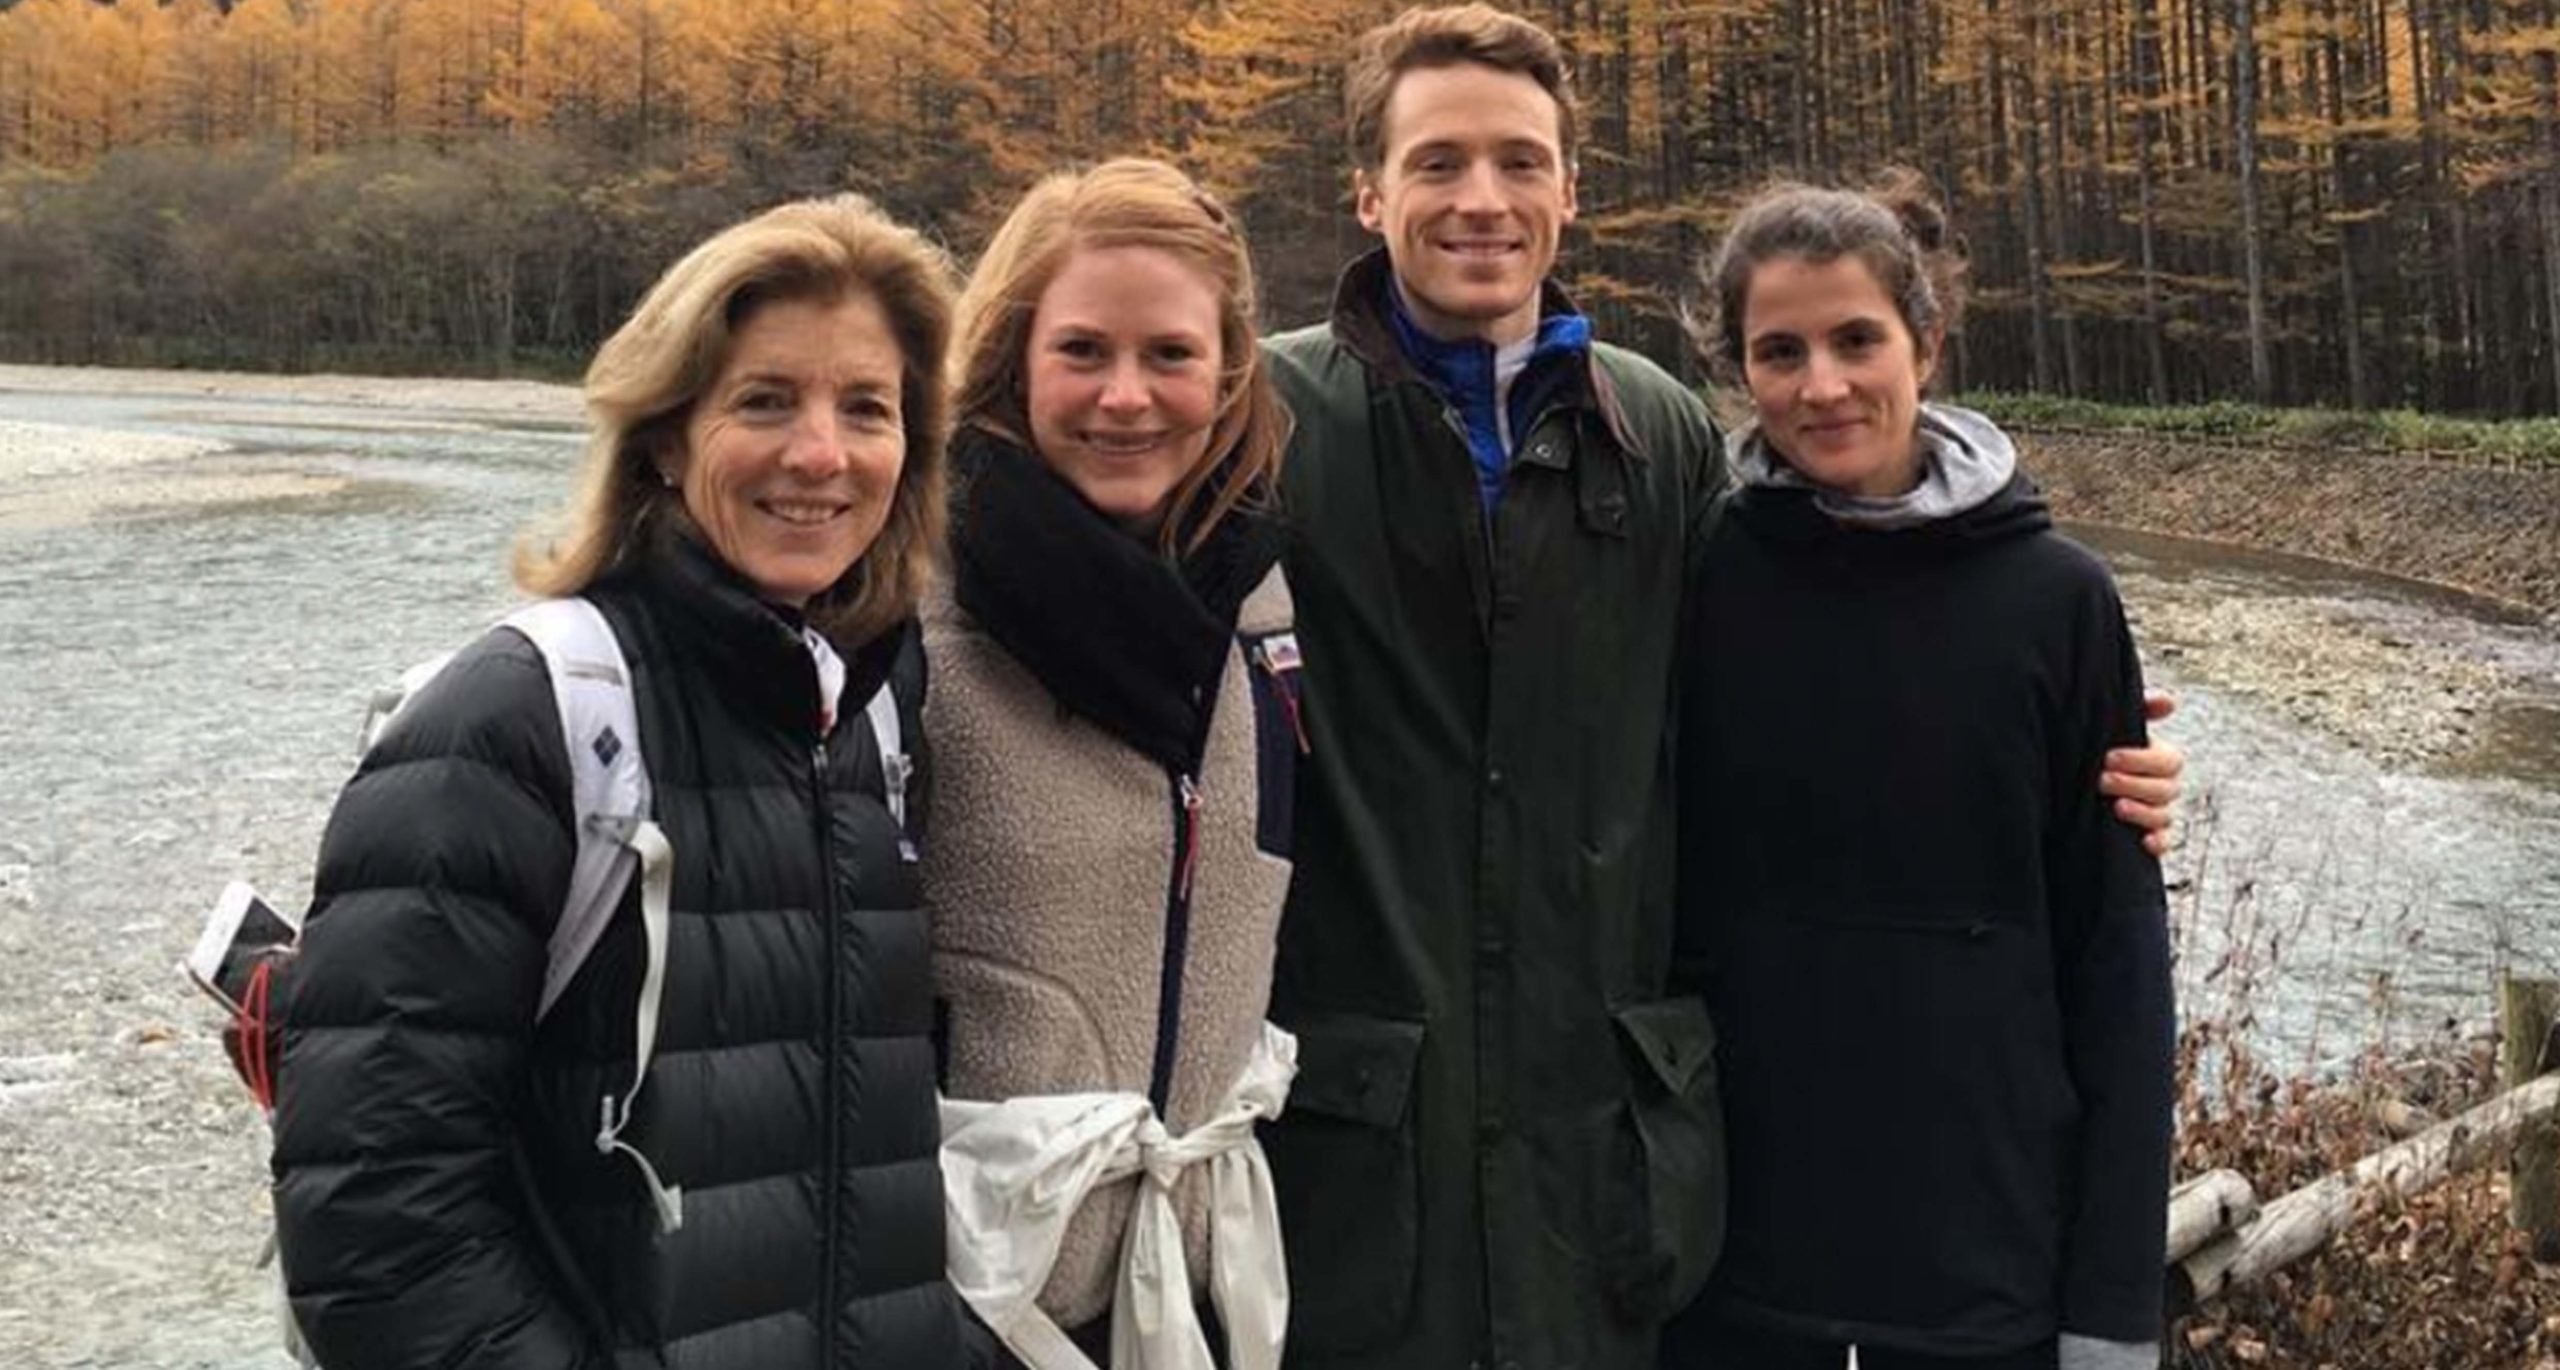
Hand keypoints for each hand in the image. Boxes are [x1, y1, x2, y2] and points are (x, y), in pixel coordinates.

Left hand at [2102, 690, 2183, 856]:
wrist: (2068, 784)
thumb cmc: (2098, 750)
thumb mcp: (2113, 729)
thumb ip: (2138, 710)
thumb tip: (2168, 701)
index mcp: (2156, 760)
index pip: (2168, 761)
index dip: (2142, 760)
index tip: (2109, 758)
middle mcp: (2160, 786)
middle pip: (2167, 789)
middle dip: (2135, 784)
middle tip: (2102, 780)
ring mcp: (2155, 812)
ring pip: (2164, 815)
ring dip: (2143, 812)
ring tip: (2115, 807)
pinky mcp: (2145, 835)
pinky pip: (2163, 842)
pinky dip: (2158, 843)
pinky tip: (2143, 841)